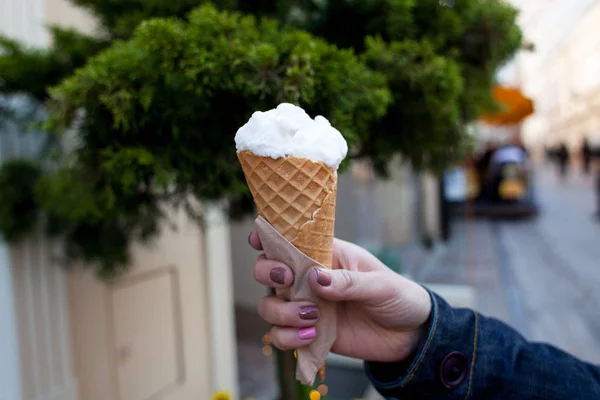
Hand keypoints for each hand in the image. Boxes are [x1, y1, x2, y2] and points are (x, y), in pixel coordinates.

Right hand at [249, 231, 431, 362]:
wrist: (410, 336)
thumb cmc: (397, 297)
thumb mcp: (380, 285)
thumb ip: (349, 282)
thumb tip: (316, 279)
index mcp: (326, 254)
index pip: (290, 239)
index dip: (268, 237)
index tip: (257, 240)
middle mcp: (309, 278)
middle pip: (267, 270)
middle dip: (268, 274)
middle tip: (288, 282)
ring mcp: (306, 305)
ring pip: (269, 305)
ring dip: (281, 311)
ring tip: (312, 318)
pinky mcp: (308, 332)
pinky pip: (281, 335)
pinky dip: (287, 337)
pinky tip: (310, 337)